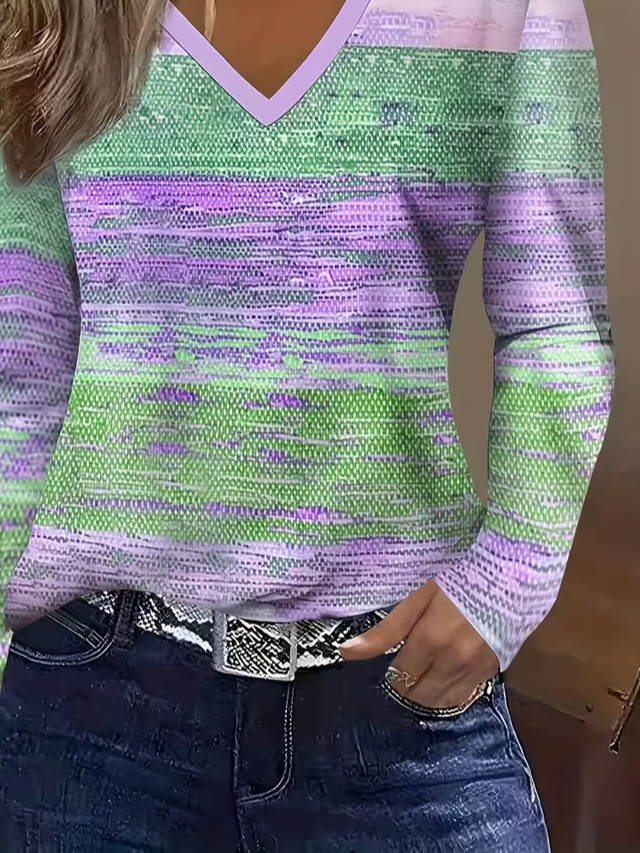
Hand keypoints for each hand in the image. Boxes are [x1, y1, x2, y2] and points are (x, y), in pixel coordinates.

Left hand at [339, 580, 499, 708]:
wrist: (508, 577)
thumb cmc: (457, 582)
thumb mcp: (417, 599)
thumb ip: (385, 630)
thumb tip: (345, 652)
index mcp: (429, 640)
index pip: (400, 675)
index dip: (394, 670)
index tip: (396, 660)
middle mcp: (452, 661)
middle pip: (419, 694)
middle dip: (408, 685)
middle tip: (409, 667)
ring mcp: (474, 670)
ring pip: (441, 702)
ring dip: (428, 694)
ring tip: (426, 676)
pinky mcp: (492, 672)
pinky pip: (464, 698)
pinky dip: (450, 696)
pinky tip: (446, 681)